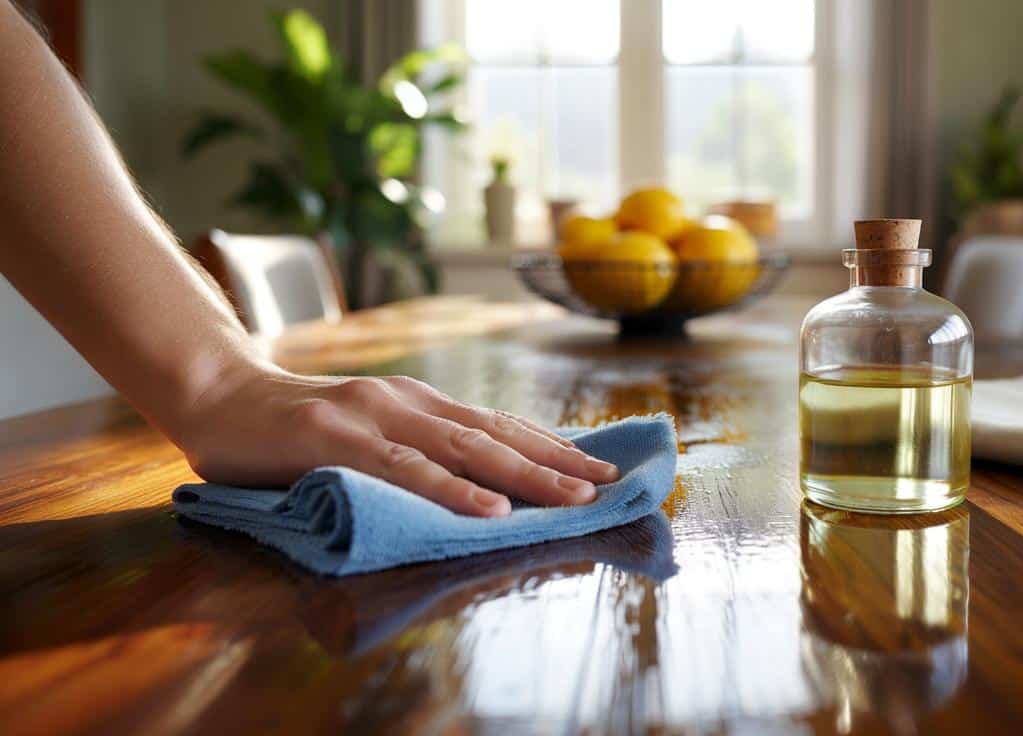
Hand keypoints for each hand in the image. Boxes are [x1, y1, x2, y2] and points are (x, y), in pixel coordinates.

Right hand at [171, 364, 619, 517]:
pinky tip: (491, 508)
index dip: (549, 444)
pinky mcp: (338, 439)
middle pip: (496, 435)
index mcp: (417, 402)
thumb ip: (411, 448)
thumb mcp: (364, 431)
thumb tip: (472, 481)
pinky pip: (406, 469)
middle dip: (557, 460)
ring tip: (574, 497)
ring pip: (464, 449)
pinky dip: (453, 490)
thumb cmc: (293, 426)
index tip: (598, 466)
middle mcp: (406, 401)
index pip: (497, 424)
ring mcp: (373, 416)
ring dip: (526, 475)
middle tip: (608, 483)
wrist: (217, 395)